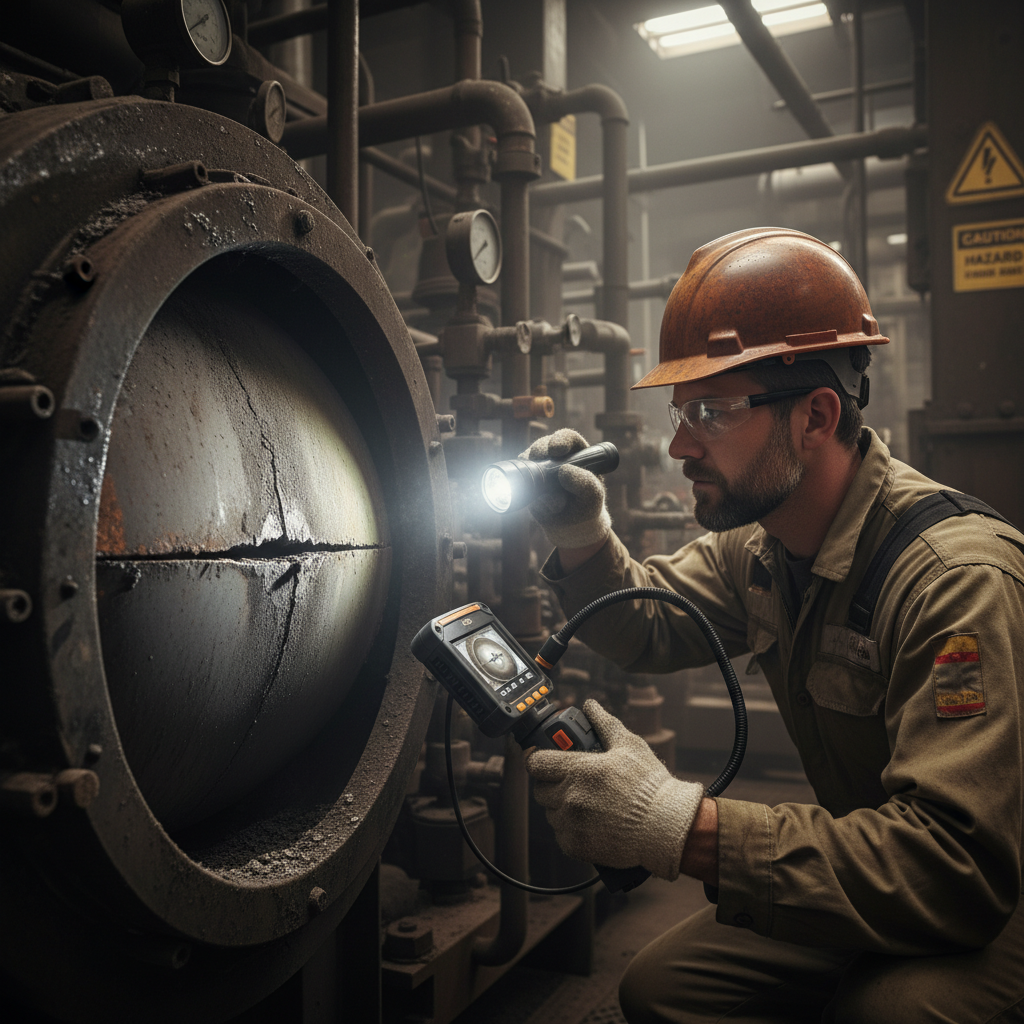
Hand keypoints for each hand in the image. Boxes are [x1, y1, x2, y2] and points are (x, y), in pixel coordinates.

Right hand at [518, 429, 611, 549]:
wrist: (571, 526)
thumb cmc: (586, 506)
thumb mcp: (593, 496)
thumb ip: (585, 483)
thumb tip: (564, 471)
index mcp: (576, 453)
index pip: (567, 438)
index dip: (560, 439)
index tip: (556, 450)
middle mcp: (556, 457)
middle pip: (542, 445)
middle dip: (538, 450)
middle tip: (538, 459)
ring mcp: (539, 468)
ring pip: (527, 459)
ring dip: (529, 470)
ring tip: (547, 496)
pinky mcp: (526, 482)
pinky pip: (518, 480)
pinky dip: (525, 490)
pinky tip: (539, 502)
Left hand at [526, 700, 704, 880]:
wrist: (667, 826)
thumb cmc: (650, 785)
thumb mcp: (629, 745)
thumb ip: (604, 723)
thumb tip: (590, 706)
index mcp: (580, 771)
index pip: (537, 763)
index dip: (538, 758)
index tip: (543, 759)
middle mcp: (570, 798)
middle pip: (540, 789)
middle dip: (550, 783)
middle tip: (569, 781)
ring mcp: (572, 824)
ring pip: (550, 812)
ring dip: (561, 806)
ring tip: (587, 802)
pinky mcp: (576, 846)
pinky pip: (561, 833)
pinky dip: (570, 828)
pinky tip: (591, 821)